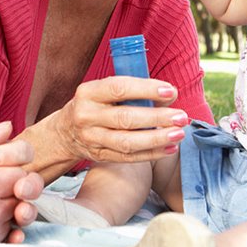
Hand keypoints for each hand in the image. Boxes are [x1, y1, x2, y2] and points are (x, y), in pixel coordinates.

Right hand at [54, 76, 189, 163]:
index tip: (170, 92)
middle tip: (182, 116)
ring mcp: (91, 139)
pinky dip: (151, 154)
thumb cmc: (94, 105)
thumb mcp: (102, 91)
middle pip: (125, 118)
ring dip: (157, 139)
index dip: (146, 89)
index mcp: (88, 92)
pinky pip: (128, 157)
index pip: (119, 88)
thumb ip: (130, 91)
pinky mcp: (99, 156)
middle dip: (157, 118)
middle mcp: (87, 116)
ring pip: (127, 142)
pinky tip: (170, 148)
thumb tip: (168, 95)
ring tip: (179, 134)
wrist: (64, 132)